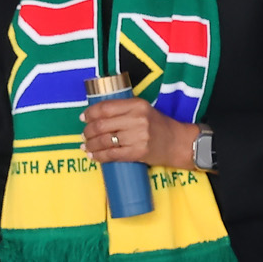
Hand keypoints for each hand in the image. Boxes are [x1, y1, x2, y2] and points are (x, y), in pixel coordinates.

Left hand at [81, 97, 196, 168]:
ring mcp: (138, 137)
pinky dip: (98, 156)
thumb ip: (122, 110)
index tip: (83, 118)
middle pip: (101, 125)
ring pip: (104, 141)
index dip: (90, 113)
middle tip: (84, 134)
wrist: (179, 143)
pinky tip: (92, 156)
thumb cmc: (158, 126)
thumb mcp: (143, 110)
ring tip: (85, 146)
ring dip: (90, 145)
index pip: (105, 108)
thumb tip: (94, 116)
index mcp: (137, 105)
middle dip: (88, 131)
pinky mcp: (138, 152)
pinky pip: (111, 155)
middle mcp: (137, 119)